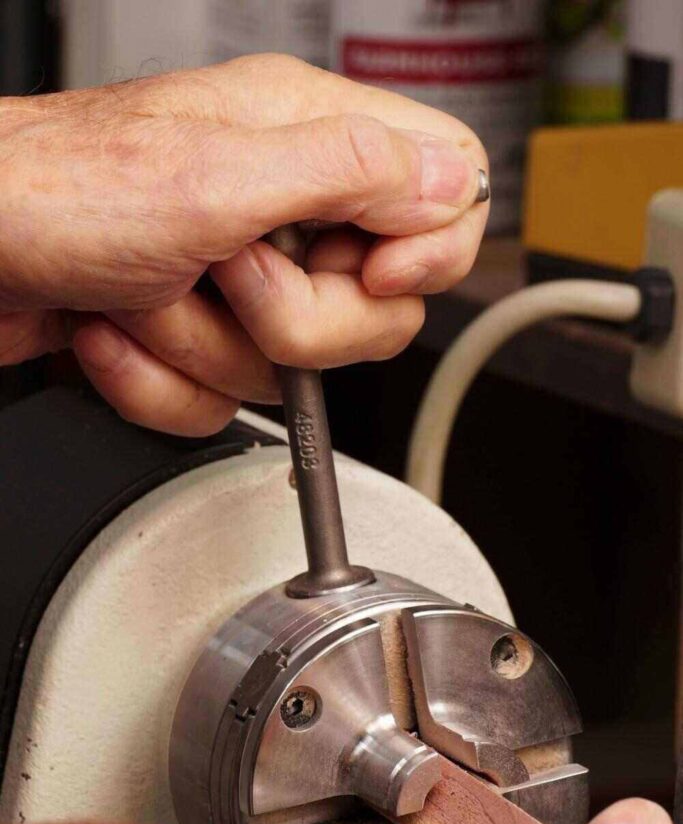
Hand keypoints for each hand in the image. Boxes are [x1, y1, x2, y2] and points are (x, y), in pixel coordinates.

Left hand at [0, 55, 486, 433]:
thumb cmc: (56, 191)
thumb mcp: (218, 175)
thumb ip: (351, 171)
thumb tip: (454, 179)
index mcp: (307, 139)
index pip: (446, 189)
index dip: (432, 248)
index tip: (375, 272)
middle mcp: (284, 207)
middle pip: (377, 308)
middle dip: (295, 320)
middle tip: (232, 275)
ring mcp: (243, 279)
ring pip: (294, 367)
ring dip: (205, 346)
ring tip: (153, 291)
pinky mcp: (202, 335)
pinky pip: (224, 398)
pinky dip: (161, 380)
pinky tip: (122, 328)